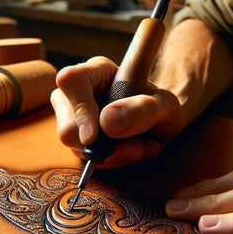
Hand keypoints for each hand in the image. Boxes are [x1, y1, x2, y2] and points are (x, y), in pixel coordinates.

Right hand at [51, 56, 182, 167]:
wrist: (162, 126)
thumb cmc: (160, 107)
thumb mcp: (166, 105)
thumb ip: (144, 108)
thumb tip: (107, 122)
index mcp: (96, 71)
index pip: (71, 81)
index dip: (80, 109)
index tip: (94, 136)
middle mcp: (78, 94)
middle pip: (66, 126)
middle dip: (101, 146)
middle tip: (134, 147)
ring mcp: (75, 119)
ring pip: (76, 148)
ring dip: (113, 155)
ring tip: (139, 147)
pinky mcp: (80, 142)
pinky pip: (85, 160)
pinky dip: (112, 162)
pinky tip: (131, 152)